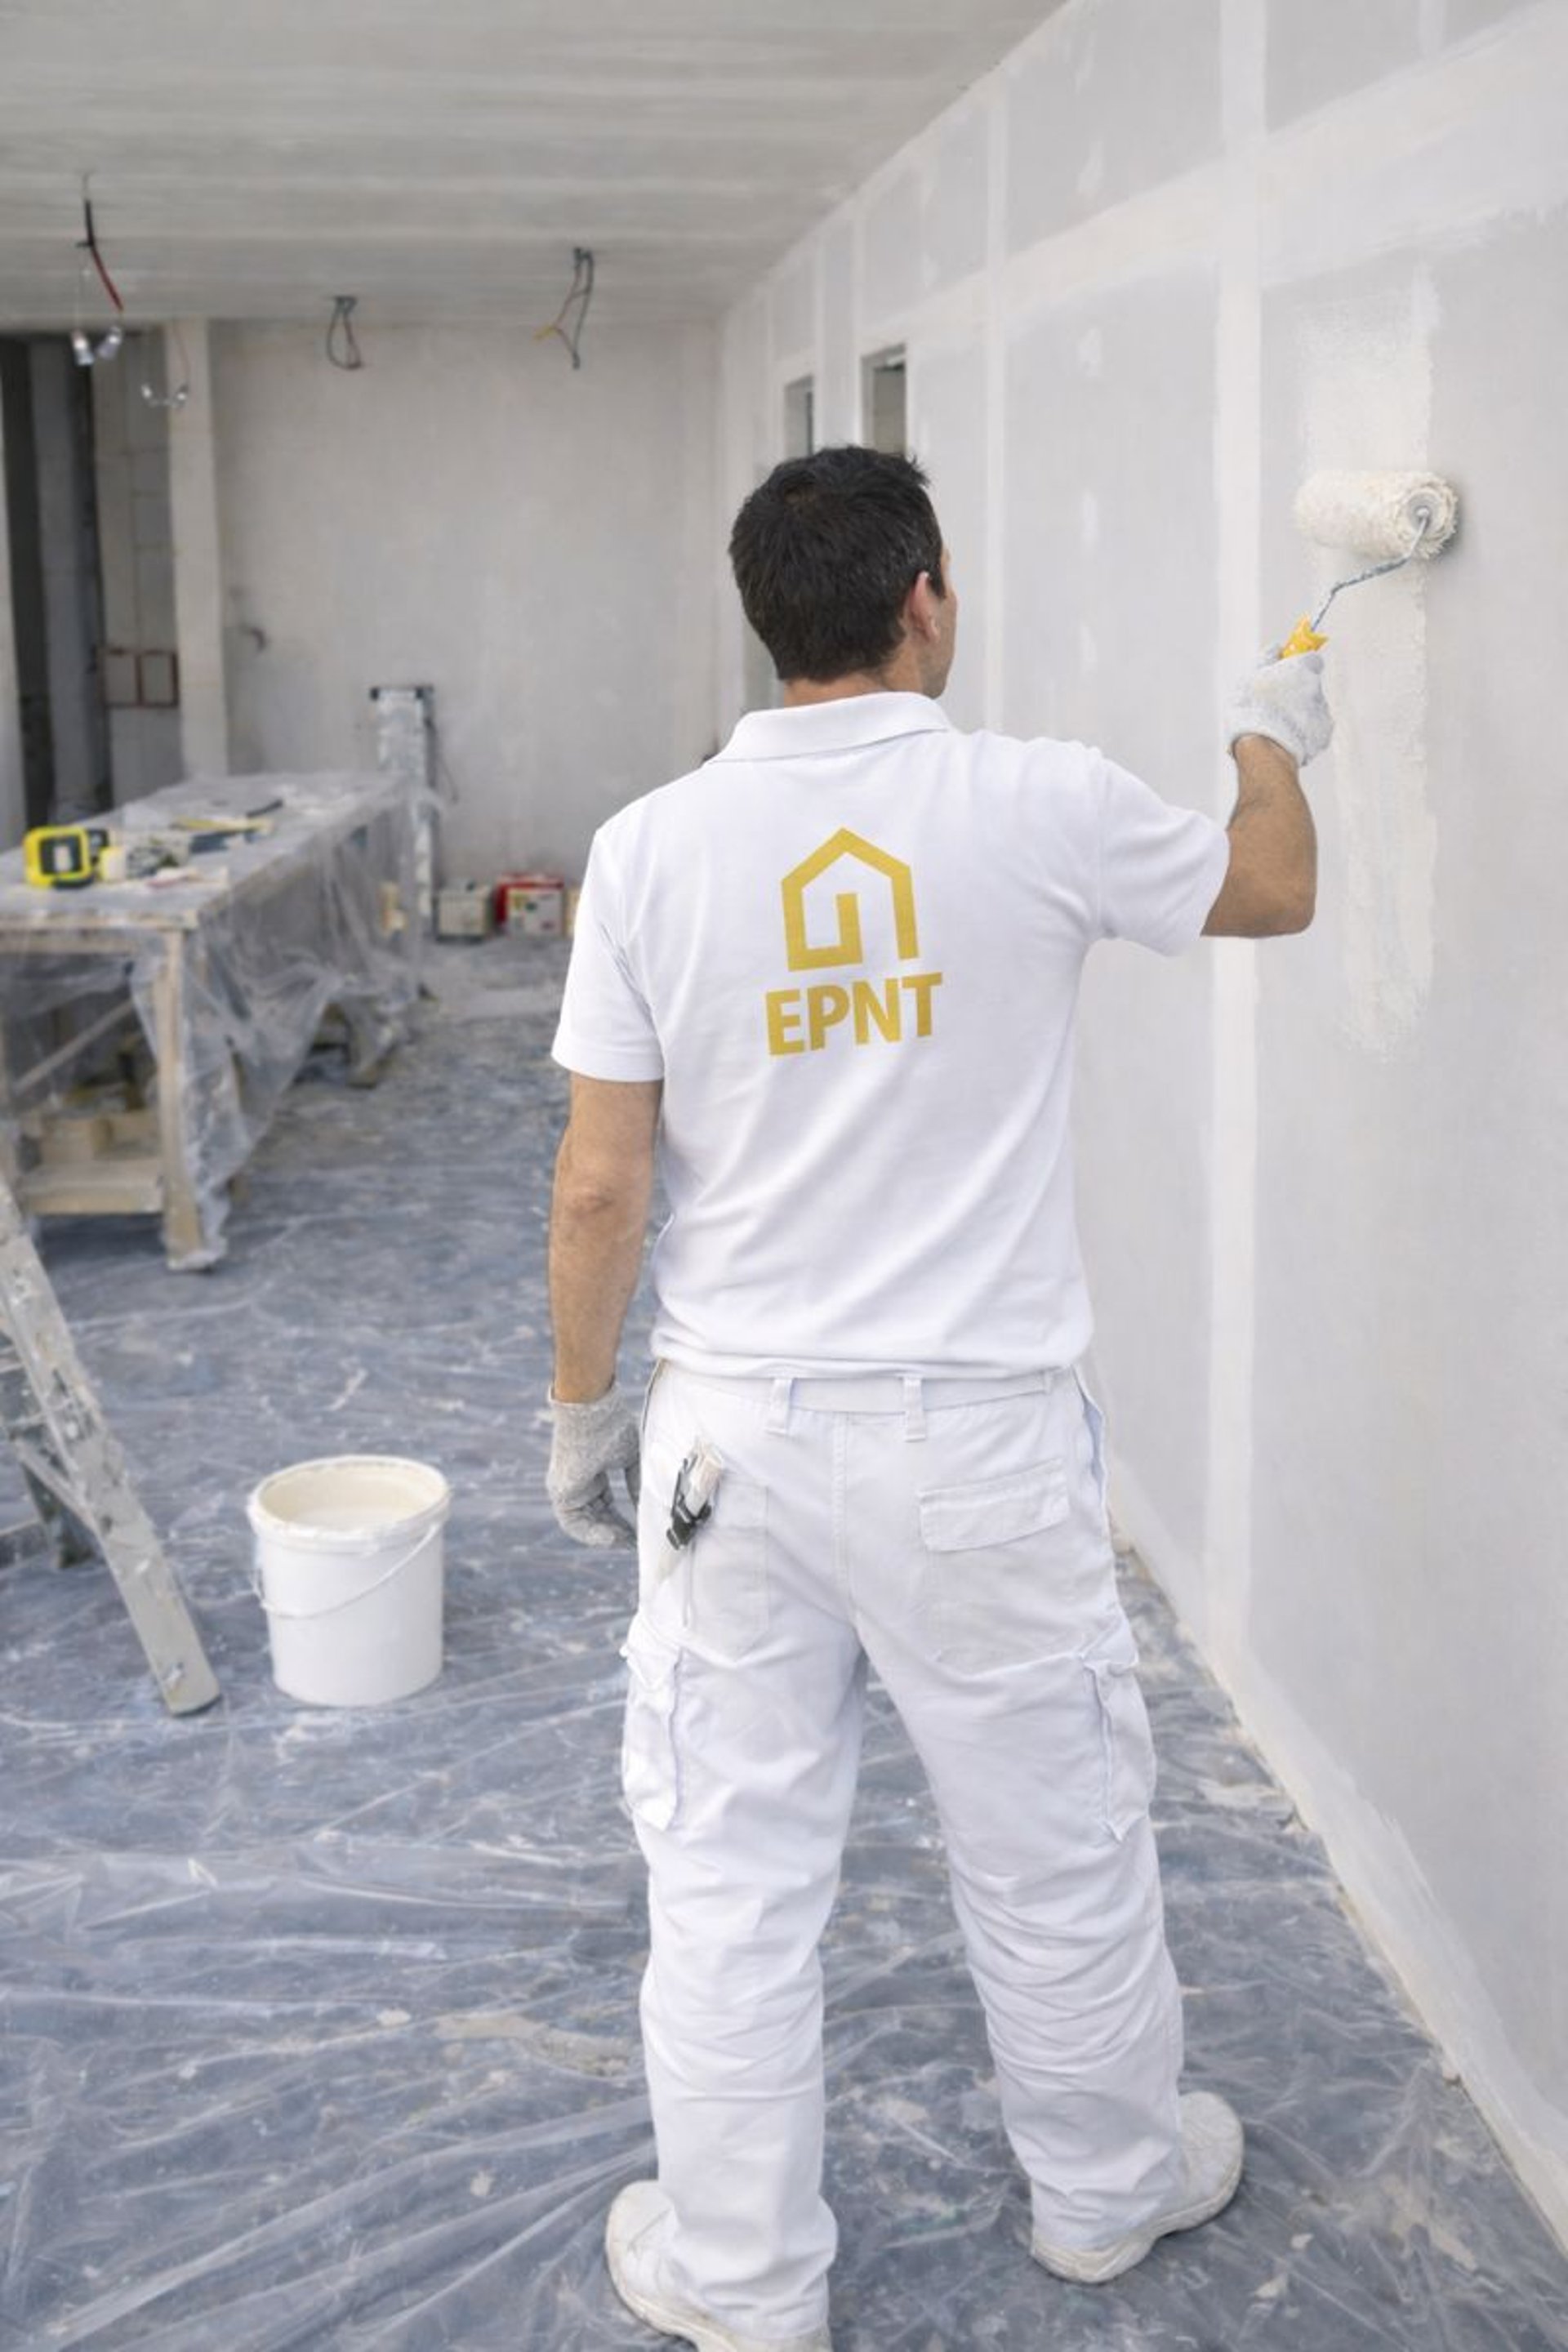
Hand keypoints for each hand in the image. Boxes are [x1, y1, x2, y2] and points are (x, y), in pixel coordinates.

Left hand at [547, 1385, 640, 1547]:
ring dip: (605, 1536)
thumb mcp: (631, 1459)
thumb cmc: (612, 1427)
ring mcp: (567, 1487)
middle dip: (616, 1531)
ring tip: (625, 1542)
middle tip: (634, 1543)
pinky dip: (591, 1534)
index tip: (638, 1531)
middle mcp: (577, 1481)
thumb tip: (646, 1507)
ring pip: (585, 1522)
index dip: (621, 1519)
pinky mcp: (560, 1491)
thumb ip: (636, 1484)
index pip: (605, 1503)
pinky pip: (572, 1523)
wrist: (593, 1411)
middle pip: (596, 1515)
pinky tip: (611, 1537)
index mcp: (592, 1471)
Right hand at [1224, 647, 1332, 767]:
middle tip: (1275, 704)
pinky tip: (1285, 737)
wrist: (1263, 749)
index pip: (1311, 659)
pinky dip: (1303, 732)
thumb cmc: (1252, 712)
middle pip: (1310, 685)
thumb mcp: (1251, 677)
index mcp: (1301, 669)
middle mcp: (1317, 687)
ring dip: (1299, 713)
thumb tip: (1276, 648)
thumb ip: (1267, 658)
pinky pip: (1314, 729)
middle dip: (1297, 692)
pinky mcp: (1324, 734)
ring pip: (1312, 708)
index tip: (1289, 671)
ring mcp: (1322, 712)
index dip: (1300, 665)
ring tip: (1277, 725)